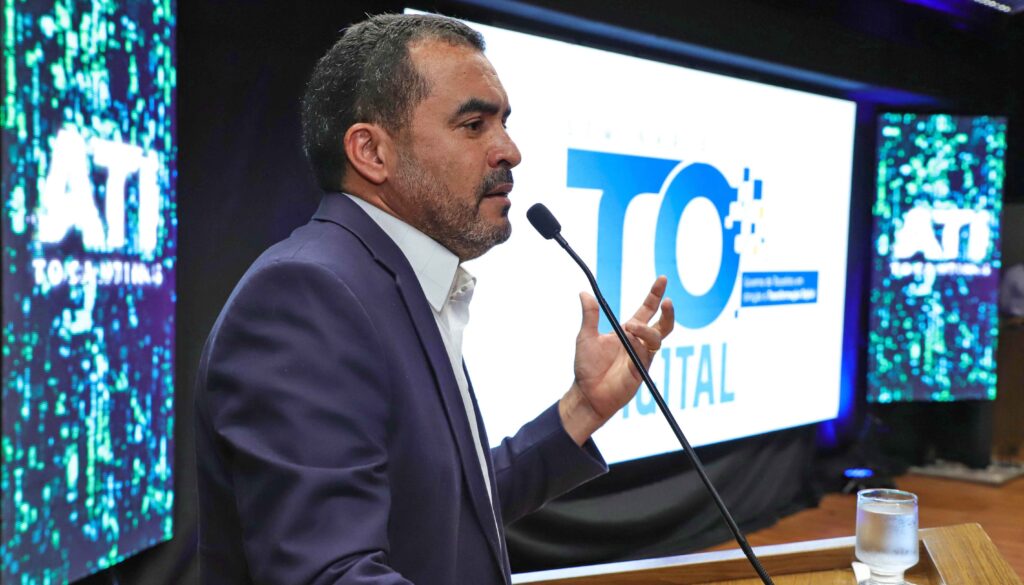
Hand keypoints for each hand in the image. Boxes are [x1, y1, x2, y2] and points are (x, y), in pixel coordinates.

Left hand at [559, 276, 673, 444]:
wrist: (587, 393)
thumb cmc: (587, 367)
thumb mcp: (586, 336)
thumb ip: (590, 315)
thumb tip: (584, 293)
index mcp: (628, 331)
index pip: (647, 309)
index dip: (655, 295)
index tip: (662, 279)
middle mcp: (638, 342)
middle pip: (662, 324)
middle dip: (668, 312)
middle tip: (667, 301)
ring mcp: (642, 356)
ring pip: (656, 337)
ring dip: (645, 329)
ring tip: (630, 327)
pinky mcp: (641, 369)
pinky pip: (647, 353)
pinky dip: (639, 345)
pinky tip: (630, 342)